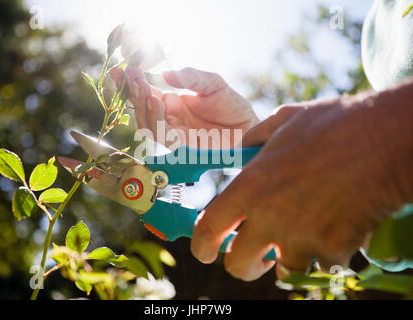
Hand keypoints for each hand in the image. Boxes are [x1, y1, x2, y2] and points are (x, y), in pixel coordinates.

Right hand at [109, 67, 258, 148]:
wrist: (248, 127)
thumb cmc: (231, 106)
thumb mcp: (212, 84)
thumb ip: (191, 77)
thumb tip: (165, 75)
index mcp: (172, 104)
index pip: (145, 94)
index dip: (131, 83)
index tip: (120, 69)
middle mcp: (169, 119)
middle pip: (142, 109)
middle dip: (133, 93)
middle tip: (129, 75)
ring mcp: (174, 133)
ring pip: (147, 124)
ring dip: (143, 106)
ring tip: (144, 88)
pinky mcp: (182, 146)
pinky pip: (163, 135)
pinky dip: (157, 119)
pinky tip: (158, 101)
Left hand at [190, 80, 412, 280]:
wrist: (386, 137)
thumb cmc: (334, 124)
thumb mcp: (285, 120)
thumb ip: (255, 138)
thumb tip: (242, 146)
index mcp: (251, 186)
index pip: (208, 229)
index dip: (201, 245)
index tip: (205, 251)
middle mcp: (269, 217)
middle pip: (238, 264)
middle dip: (242, 263)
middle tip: (253, 254)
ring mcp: (302, 237)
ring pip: (282, 269)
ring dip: (288, 257)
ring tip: (301, 234)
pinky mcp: (334, 249)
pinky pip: (321, 264)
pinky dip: (324, 253)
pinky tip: (332, 228)